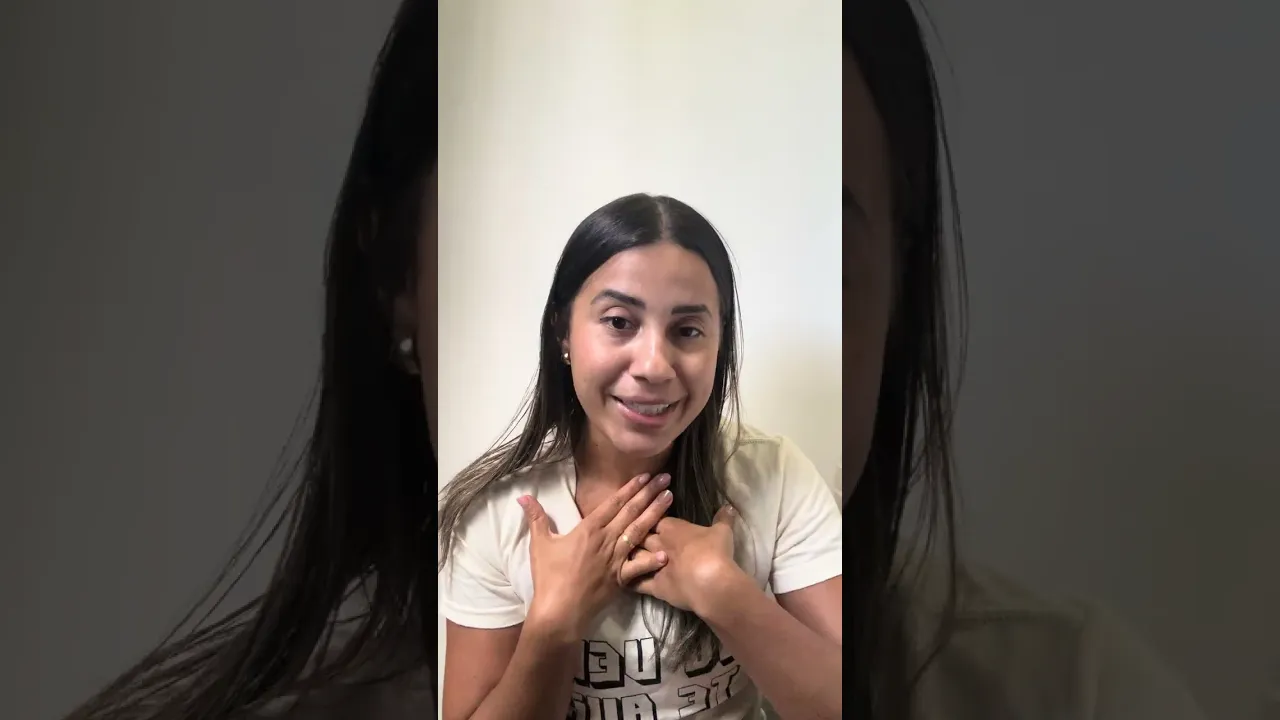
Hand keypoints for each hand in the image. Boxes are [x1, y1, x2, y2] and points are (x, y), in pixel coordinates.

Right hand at [520, 473, 673, 640]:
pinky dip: (652, 560)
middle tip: (666, 479)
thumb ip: (536, 518)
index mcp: (588, 529)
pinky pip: (639, 568)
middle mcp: (606, 540)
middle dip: (649, 493)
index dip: (630, 488)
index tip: (645, 476)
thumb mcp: (540, 544)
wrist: (558, 611)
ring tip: (670, 498)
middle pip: (630, 512)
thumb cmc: (548, 577)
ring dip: (655, 514)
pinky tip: (667, 552)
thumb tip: (523, 496)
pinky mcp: (620, 579)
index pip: (613, 503)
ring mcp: (615, 560)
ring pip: (639, 532)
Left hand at [631, 505, 741, 614]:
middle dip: (634, 534)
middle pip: (639, 534)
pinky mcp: (654, 586)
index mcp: (672, 527)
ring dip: (628, 554)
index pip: (654, 517)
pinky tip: (621, 581)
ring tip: (620, 554)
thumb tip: (729, 507)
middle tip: (630, 533)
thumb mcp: (723, 531)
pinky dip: (628, 581)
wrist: (710, 580)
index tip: (647, 515)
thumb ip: (723, 518)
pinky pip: (636, 583)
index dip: (649, 515)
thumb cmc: (715, 551)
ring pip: (633, 556)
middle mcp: (658, 544)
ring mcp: (654, 565)